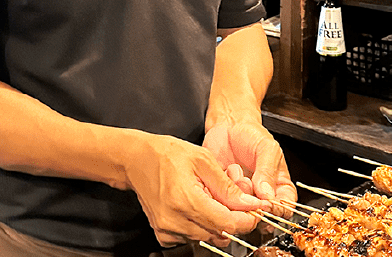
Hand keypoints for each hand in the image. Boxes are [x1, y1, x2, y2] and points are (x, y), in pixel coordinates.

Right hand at [123, 132, 266, 246]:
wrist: (136, 159)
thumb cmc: (167, 154)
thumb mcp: (203, 160)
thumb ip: (226, 186)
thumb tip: (248, 204)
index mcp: (186, 200)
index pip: (226, 224)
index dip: (246, 220)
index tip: (255, 211)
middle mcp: (174, 220)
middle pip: (218, 233)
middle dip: (233, 219)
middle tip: (235, 200)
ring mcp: (167, 229)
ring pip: (206, 237)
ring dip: (217, 222)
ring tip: (213, 199)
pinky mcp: (163, 233)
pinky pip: (191, 237)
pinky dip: (201, 226)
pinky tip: (198, 207)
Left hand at [203, 122, 296, 217]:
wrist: (228, 125)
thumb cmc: (252, 135)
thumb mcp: (267, 148)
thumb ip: (268, 171)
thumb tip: (268, 195)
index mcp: (279, 187)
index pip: (285, 208)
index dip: (277, 209)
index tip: (267, 202)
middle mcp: (260, 196)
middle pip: (262, 215)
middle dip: (253, 202)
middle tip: (248, 184)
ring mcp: (241, 197)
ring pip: (241, 211)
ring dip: (237, 193)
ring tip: (235, 169)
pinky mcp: (223, 194)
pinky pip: (222, 203)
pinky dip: (222, 189)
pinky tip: (225, 170)